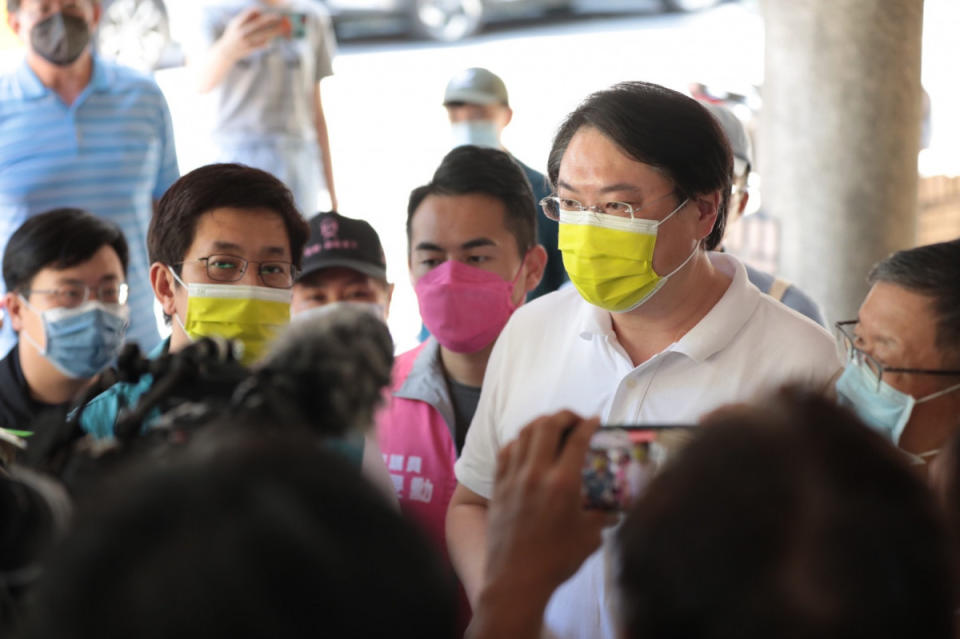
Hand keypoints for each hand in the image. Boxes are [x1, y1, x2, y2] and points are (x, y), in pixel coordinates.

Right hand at [216, 8, 286, 60]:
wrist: (226, 52)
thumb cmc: (233, 35)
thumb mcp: (235, 24)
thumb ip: (246, 17)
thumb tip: (259, 12)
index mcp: (237, 23)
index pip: (249, 13)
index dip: (259, 11)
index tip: (267, 10)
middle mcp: (241, 31)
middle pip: (258, 24)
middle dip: (269, 19)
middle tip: (278, 17)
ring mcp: (246, 41)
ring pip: (262, 35)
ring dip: (273, 32)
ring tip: (282, 29)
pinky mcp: (249, 49)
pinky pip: (261, 45)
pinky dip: (266, 42)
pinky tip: (270, 40)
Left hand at [485, 411, 613, 599]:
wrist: (516, 579)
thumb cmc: (556, 561)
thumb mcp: (589, 538)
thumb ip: (603, 518)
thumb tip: (615, 512)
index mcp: (563, 483)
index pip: (576, 439)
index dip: (588, 424)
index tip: (595, 420)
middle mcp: (536, 473)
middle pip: (547, 425)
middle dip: (564, 415)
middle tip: (575, 420)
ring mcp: (513, 477)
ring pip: (524, 433)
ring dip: (540, 424)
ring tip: (552, 428)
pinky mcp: (498, 485)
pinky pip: (506, 451)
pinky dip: (519, 441)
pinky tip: (526, 446)